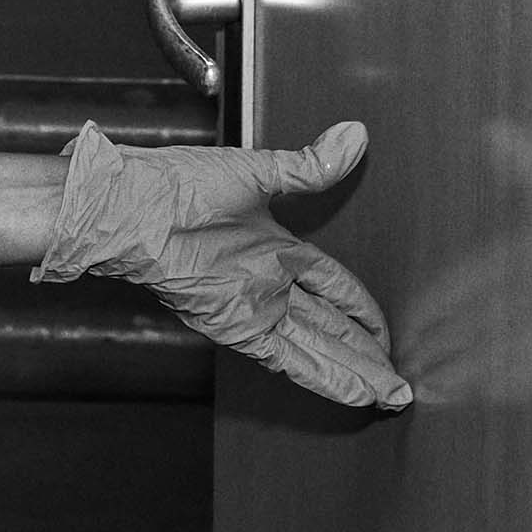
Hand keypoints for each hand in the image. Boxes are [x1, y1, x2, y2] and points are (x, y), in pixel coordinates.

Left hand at [38, 121, 410, 410]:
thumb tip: (354, 136)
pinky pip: (292, 359)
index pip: (335, 285)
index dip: (363, 308)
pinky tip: (352, 393)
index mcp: (278, 248)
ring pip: (320, 349)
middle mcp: (270, 285)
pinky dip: (324, 377)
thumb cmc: (178, 183)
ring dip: (356, 373)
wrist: (131, 210)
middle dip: (368, 355)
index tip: (387, 331)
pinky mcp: (239, 327)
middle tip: (400, 381)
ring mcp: (256, 309)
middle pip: (333, 328)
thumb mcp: (256, 172)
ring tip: (390, 396)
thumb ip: (309, 167)